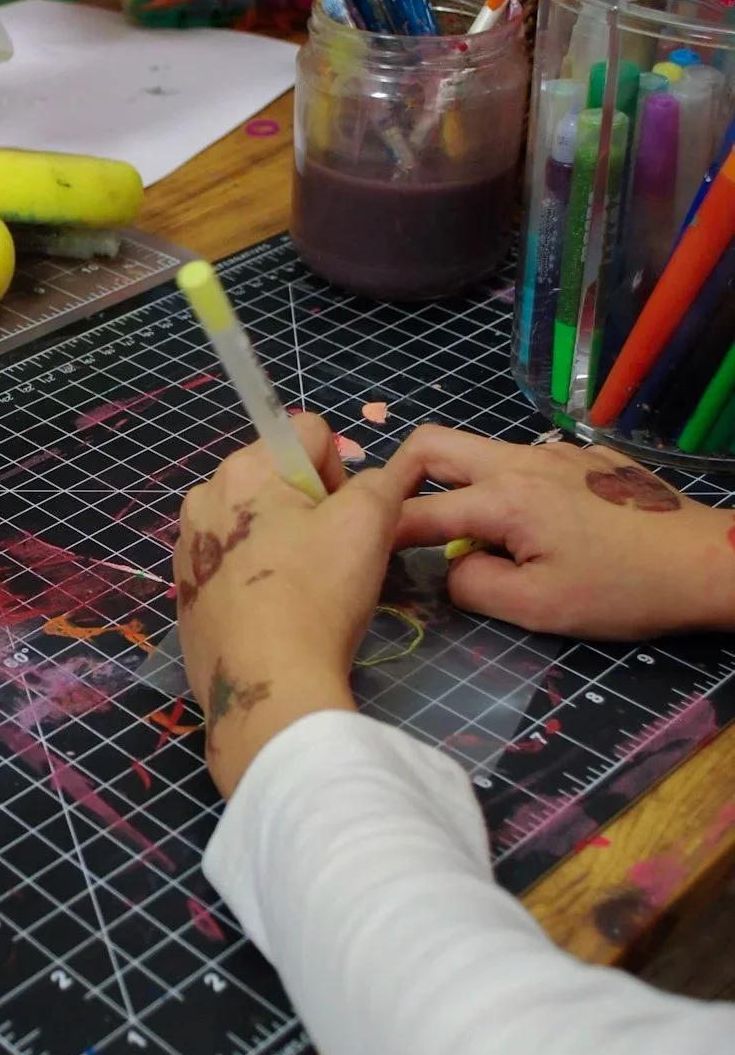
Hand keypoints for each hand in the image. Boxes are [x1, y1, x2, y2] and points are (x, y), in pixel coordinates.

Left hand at [175, 415, 418, 798]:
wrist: (267, 687)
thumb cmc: (317, 595)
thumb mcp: (368, 523)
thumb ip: (381, 482)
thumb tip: (375, 479)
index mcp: (241, 468)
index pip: (307, 433)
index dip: (340, 471)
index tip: (346, 520)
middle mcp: (203, 497)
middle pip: (277, 477)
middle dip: (311, 508)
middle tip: (331, 558)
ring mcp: (188, 548)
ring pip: (255, 522)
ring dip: (285, 542)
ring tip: (305, 590)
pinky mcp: (185, 592)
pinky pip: (233, 564)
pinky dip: (258, 577)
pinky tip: (276, 612)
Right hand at [391, 426, 734, 639]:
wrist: (708, 561)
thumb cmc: (624, 590)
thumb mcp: (538, 610)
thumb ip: (474, 585)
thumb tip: (451, 568)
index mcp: (504, 497)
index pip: (417, 511)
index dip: (379, 533)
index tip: (355, 549)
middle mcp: (520, 460)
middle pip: (432, 444)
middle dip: (399, 476)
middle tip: (394, 519)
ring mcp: (553, 452)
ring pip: (476, 450)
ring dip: (454, 484)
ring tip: (463, 533)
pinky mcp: (581, 458)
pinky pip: (519, 462)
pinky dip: (500, 487)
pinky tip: (529, 529)